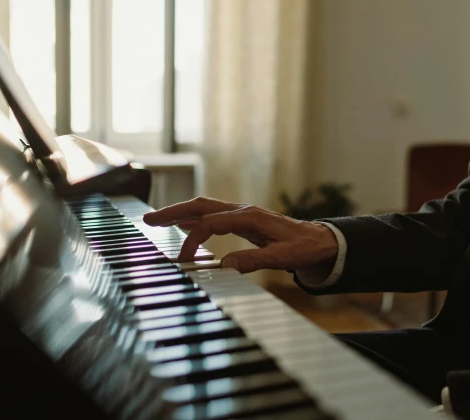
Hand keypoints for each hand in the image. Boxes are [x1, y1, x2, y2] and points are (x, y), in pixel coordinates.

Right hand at [142, 197, 338, 273]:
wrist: (321, 240)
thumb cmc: (304, 248)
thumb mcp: (284, 258)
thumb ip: (255, 261)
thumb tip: (225, 265)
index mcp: (250, 217)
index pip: (211, 223)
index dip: (194, 240)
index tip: (184, 260)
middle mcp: (243, 211)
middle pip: (201, 205)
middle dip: (174, 211)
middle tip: (148, 219)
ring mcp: (243, 214)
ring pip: (205, 208)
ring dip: (181, 212)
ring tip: (157, 220)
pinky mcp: (244, 221)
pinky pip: (213, 215)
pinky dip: (194, 218)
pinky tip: (184, 225)